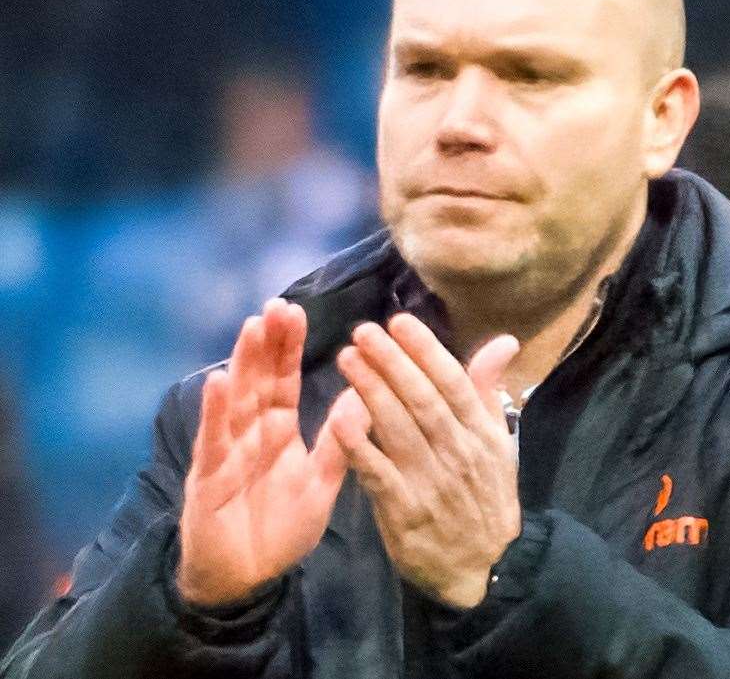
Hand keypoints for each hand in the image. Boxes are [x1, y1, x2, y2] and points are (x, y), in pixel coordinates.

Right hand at [177, 298, 355, 605]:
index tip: (297, 311)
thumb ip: (341, 442)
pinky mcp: (209, 476)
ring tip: (253, 326)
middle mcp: (251, 433)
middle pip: (259, 380)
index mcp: (279, 431)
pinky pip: (213, 439)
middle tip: (278, 305)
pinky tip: (219, 381)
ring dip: (242, 363)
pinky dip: (214, 411)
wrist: (245, 580)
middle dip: (267, 343)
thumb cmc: (280, 530)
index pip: (284, 380)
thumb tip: (366, 396)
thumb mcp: (321, 484)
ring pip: (236, 399)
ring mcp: (227, 450)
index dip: (288, 348)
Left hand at [331, 313, 520, 608]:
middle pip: (422, 400)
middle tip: (362, 331)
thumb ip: (487, 392)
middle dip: (392, 362)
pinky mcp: (404, 511)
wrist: (483, 567)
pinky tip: (338, 419)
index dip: (426, 351)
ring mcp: (430, 482)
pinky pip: (378, 473)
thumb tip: (503, 341)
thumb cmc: (484, 497)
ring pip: (399, 429)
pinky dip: (360, 446)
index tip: (399, 321)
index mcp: (480, 433)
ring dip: (370, 391)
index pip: (453, 383)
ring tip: (346, 358)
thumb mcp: (498, 443)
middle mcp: (457, 453)